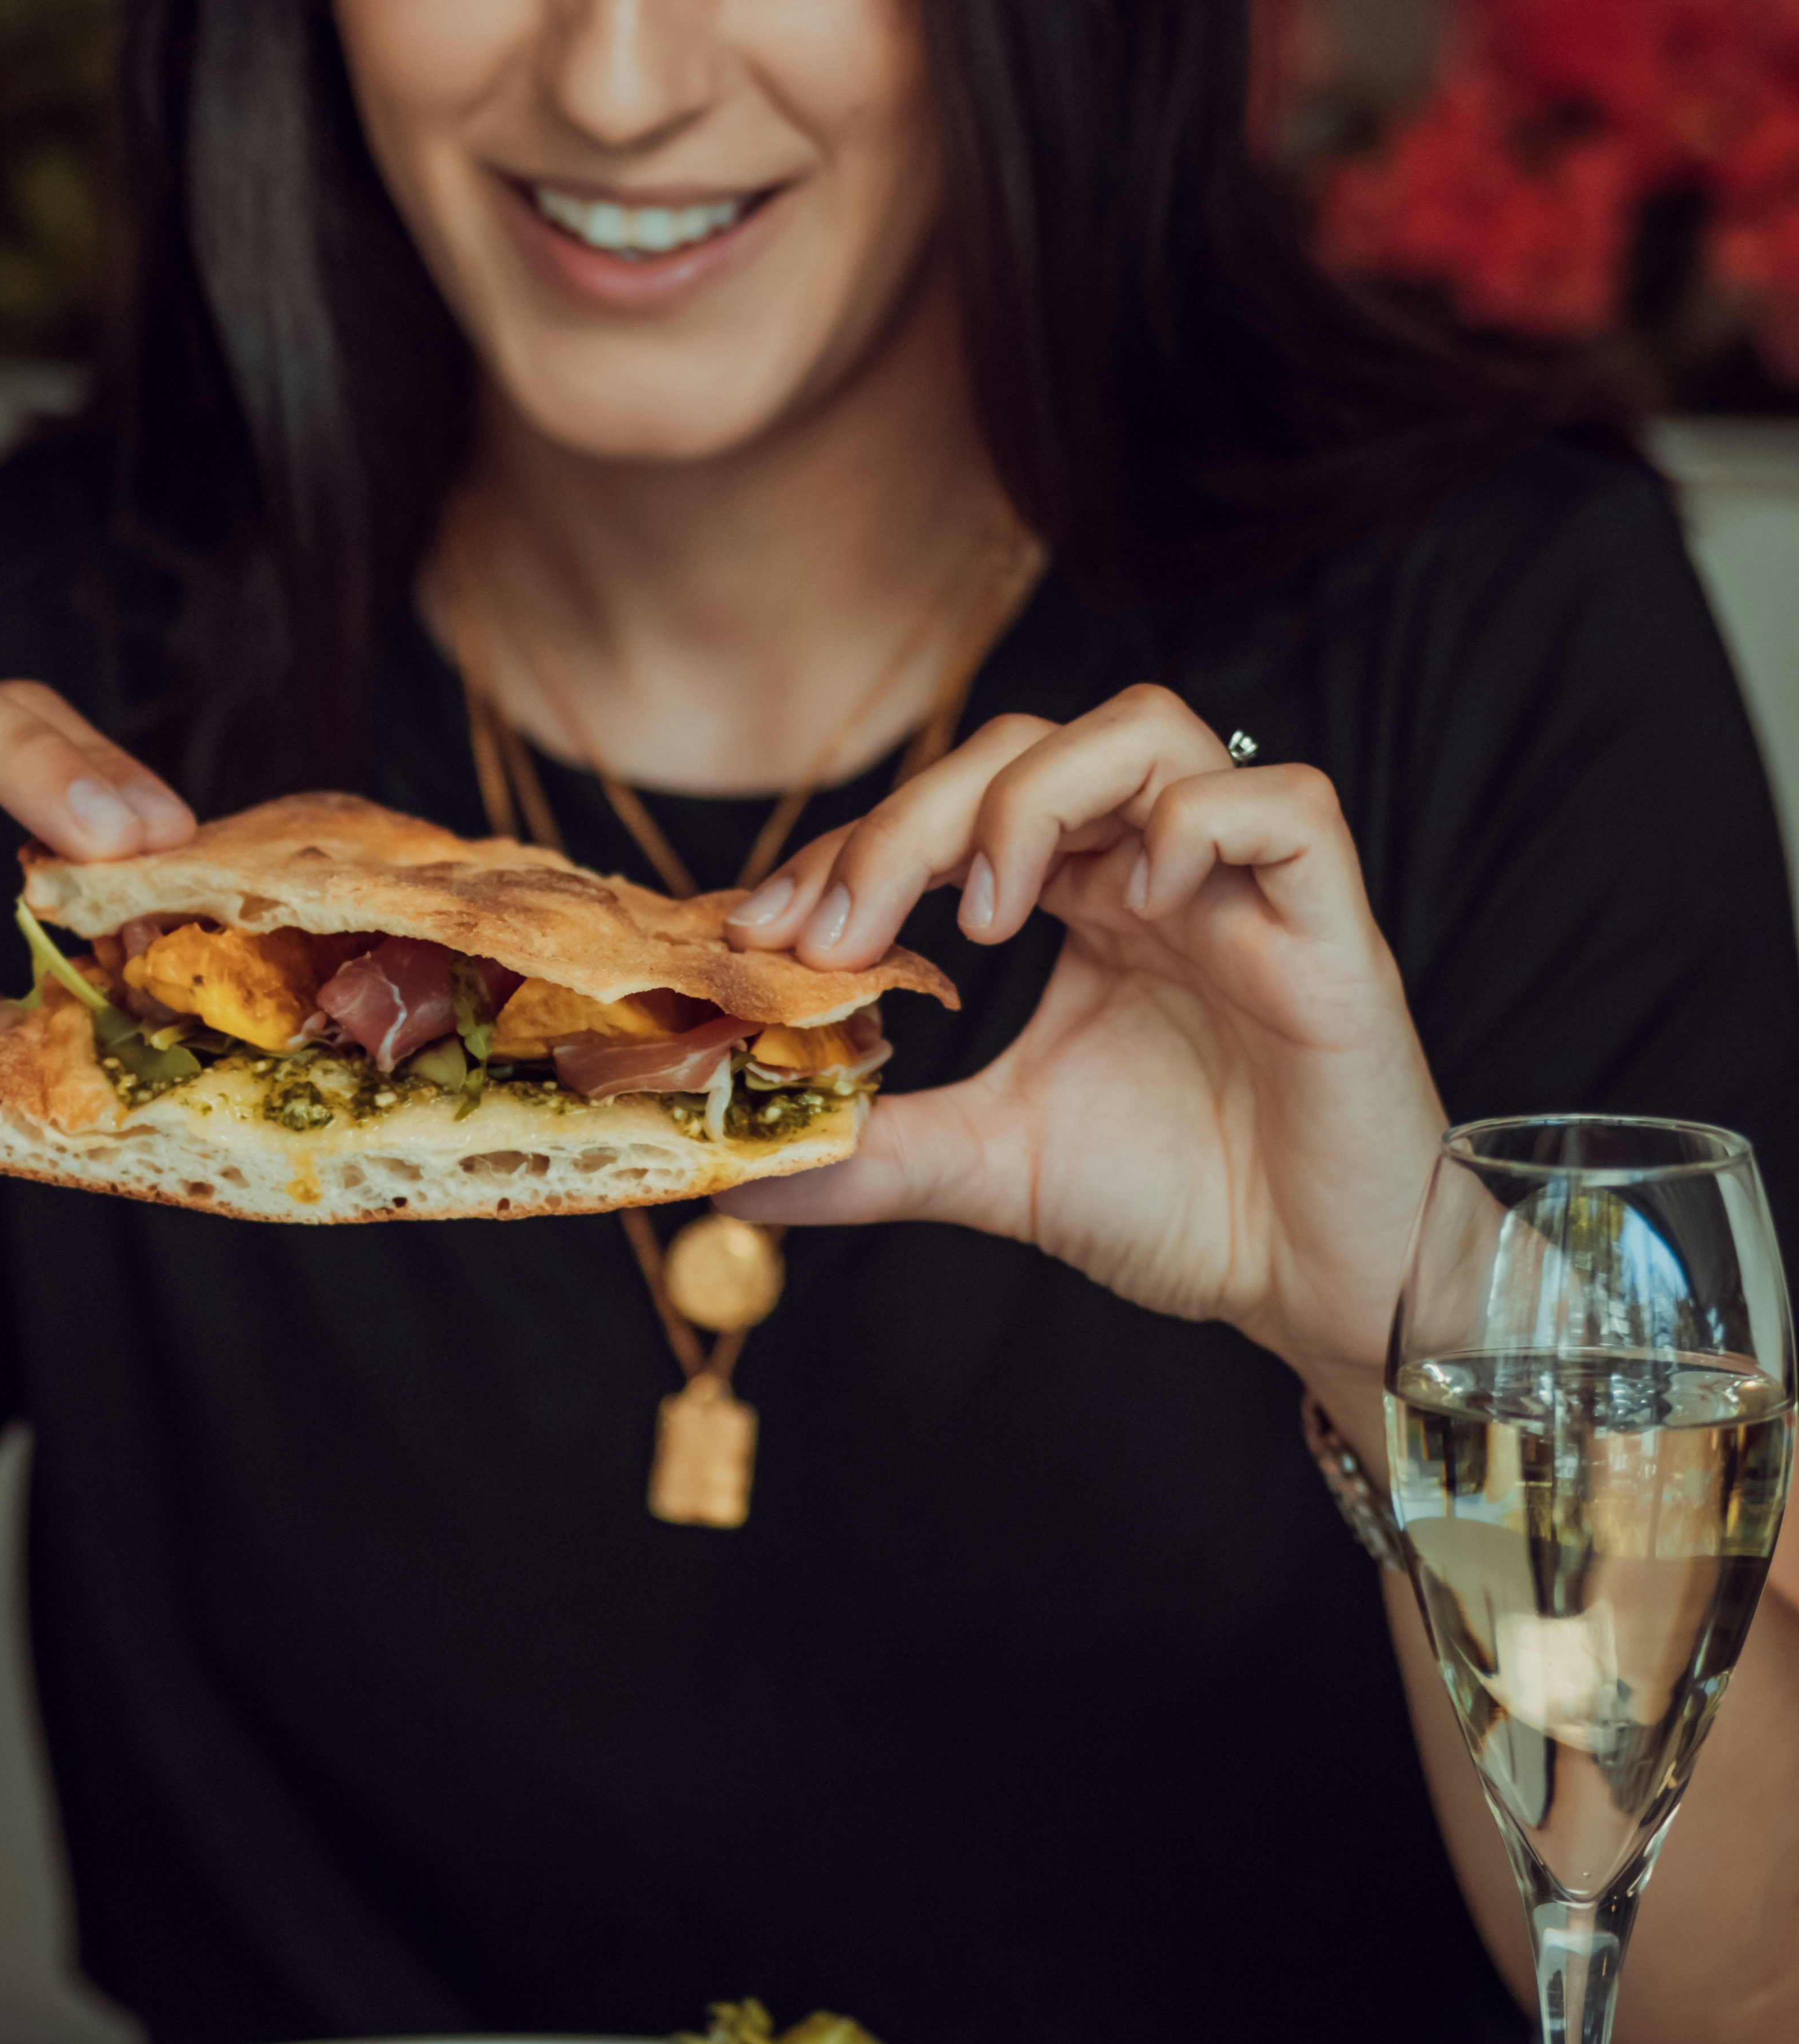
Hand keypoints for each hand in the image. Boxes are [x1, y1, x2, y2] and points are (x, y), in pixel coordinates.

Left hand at [716, 685, 1445, 1401]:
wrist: (1318, 1282)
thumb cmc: (1184, 1205)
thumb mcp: (993, 1167)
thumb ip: (877, 1154)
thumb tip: (741, 1177)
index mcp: (1081, 900)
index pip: (952, 809)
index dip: (849, 845)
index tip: (762, 927)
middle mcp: (1155, 867)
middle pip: (1027, 746)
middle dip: (910, 819)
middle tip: (838, 931)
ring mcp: (1244, 884)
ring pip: (1145, 729)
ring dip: (1035, 802)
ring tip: (987, 917)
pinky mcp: (1334, 921)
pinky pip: (1282, 800)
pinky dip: (1194, 827)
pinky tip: (1137, 908)